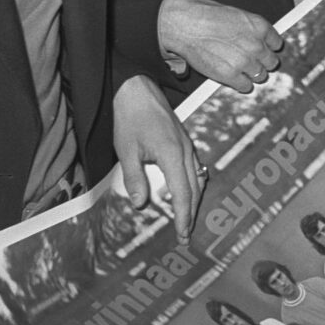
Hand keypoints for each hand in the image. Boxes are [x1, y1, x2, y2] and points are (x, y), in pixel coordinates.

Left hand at [112, 75, 204, 242]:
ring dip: (195, 200)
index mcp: (172, 155)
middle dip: (192, 213)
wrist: (138, 90)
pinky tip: (187, 192)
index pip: (183, 193)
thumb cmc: (130, 118)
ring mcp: (188, 145)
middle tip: (186, 234)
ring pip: (198, 179)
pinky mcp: (185, 142)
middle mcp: (186, 151)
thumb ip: (135, 178)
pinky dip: (194, 186)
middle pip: (196, 189)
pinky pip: (195, 169)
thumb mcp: (126, 150)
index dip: (183, 215)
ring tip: (188, 217)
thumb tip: (141, 204)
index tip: (182, 234)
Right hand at [157, 0, 281, 92]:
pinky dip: (241, 84)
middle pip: (271, 62)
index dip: (269, 47)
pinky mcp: (230, 75)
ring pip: (260, 76)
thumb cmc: (204, 15)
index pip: (277, 43)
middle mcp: (256, 45)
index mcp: (259, 26)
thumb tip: (255, 38)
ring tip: (241, 70)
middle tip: (252, 62)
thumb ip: (249, 29)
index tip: (263, 49)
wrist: (183, 25)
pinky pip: (245, 86)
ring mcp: (244, 61)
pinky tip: (233, 77)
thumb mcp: (235, 14)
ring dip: (252, 74)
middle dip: (263, 62)